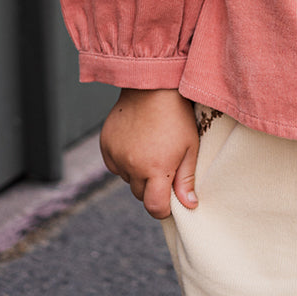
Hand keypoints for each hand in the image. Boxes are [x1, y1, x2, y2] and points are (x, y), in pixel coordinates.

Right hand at [100, 88, 199, 218]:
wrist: (152, 86)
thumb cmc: (177, 116)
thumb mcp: (190, 146)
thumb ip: (186, 179)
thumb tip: (189, 206)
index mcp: (156, 169)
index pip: (155, 208)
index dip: (163, 209)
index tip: (169, 201)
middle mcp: (133, 166)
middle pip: (141, 194)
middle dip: (152, 187)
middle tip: (163, 166)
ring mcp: (117, 156)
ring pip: (127, 179)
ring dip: (137, 173)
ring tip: (150, 149)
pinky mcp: (106, 145)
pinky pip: (114, 165)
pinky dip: (124, 161)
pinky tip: (135, 144)